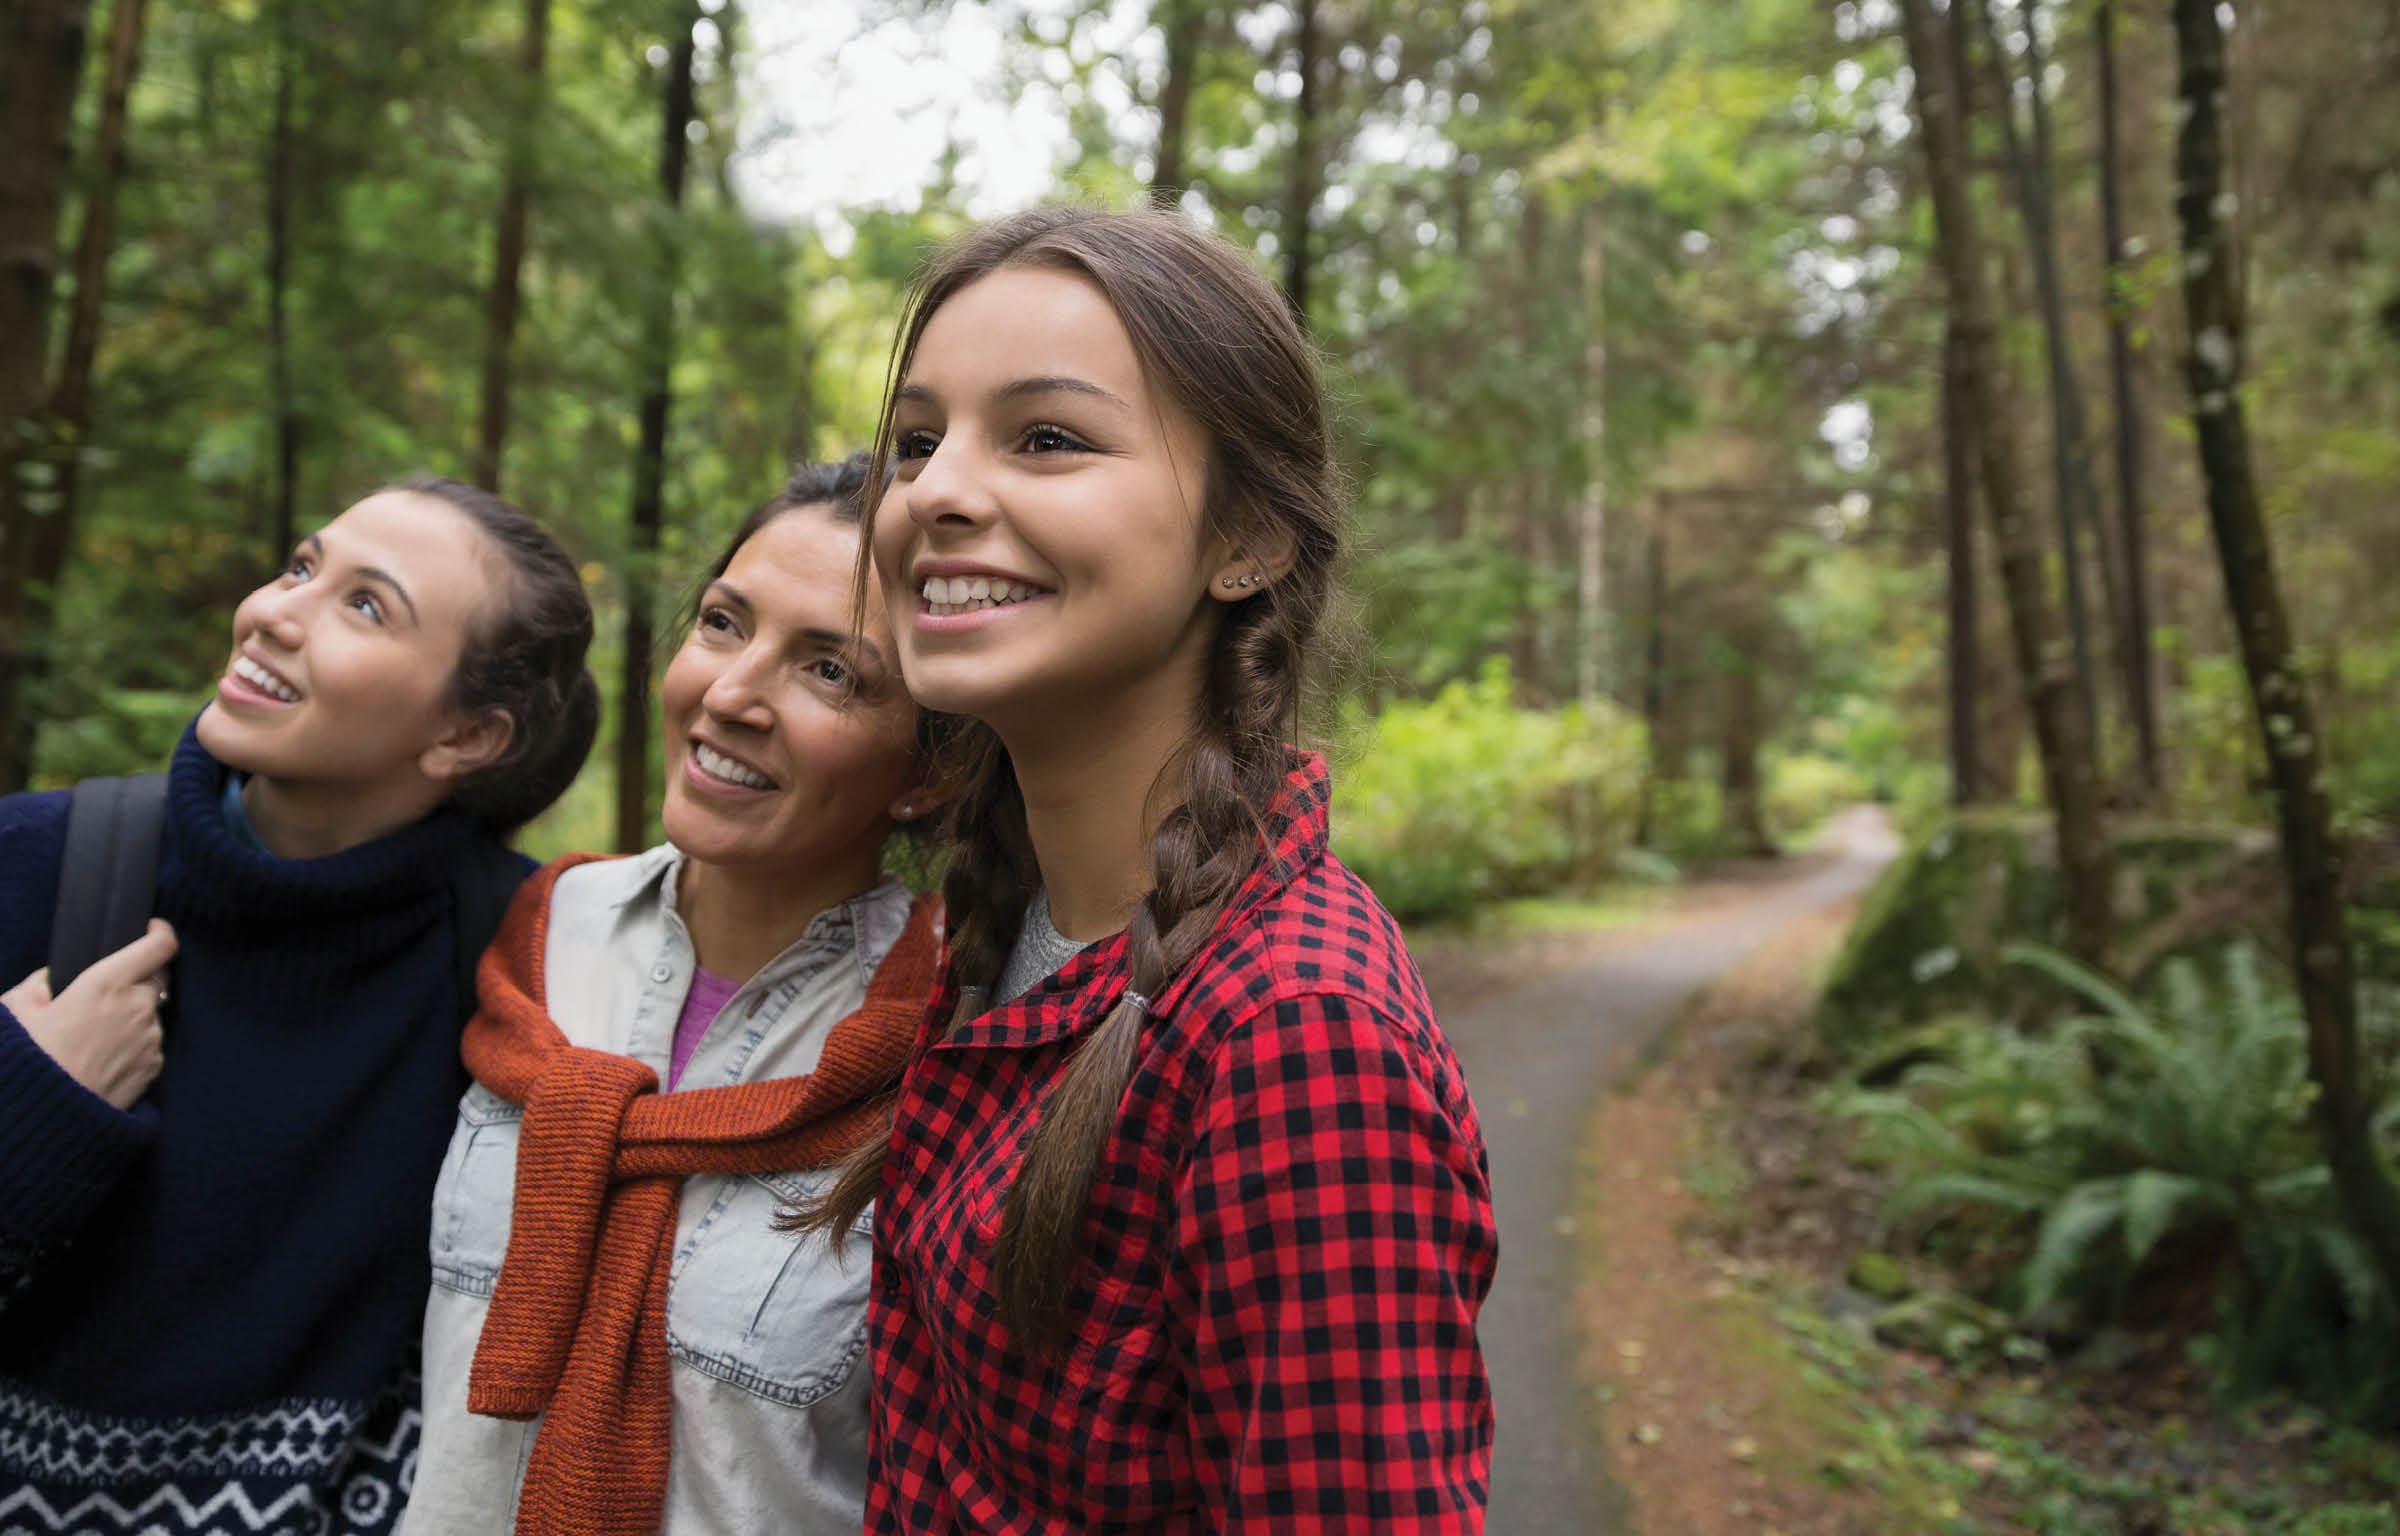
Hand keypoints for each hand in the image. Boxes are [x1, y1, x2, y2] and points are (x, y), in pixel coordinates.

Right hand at [3, 919, 176, 1110]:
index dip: (160, 931)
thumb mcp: (17, 1007)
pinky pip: (152, 1042)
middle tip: (113, 986)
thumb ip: (41, 983)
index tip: (152, 928)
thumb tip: (55, 978)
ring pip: (153, 1011)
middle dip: (141, 974)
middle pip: (158, 977)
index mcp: (106, 984)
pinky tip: (106, 1054)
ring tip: (98, 1031)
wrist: (46, 1116)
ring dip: (135, 1012)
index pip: (158, 945)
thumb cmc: (29, 1057)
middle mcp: (138, 1007)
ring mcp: (151, 1037)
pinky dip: (136, 1041)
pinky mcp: (155, 1066)